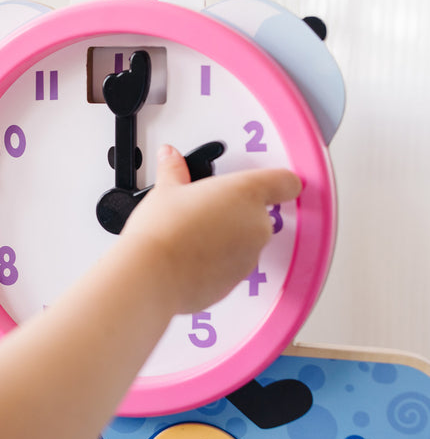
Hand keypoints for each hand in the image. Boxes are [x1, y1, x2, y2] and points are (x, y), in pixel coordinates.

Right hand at [119, 144, 301, 316]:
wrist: (153, 275)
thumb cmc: (163, 232)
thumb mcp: (165, 190)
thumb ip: (174, 170)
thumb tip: (170, 157)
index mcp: (245, 192)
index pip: (285, 181)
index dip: (279, 181)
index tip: (270, 181)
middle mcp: (256, 224)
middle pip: (259, 213)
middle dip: (235, 212)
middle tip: (204, 210)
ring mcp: (250, 255)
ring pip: (246, 241)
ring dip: (228, 238)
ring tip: (193, 235)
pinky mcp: (237, 281)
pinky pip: (233, 265)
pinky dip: (218, 262)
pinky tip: (190, 257)